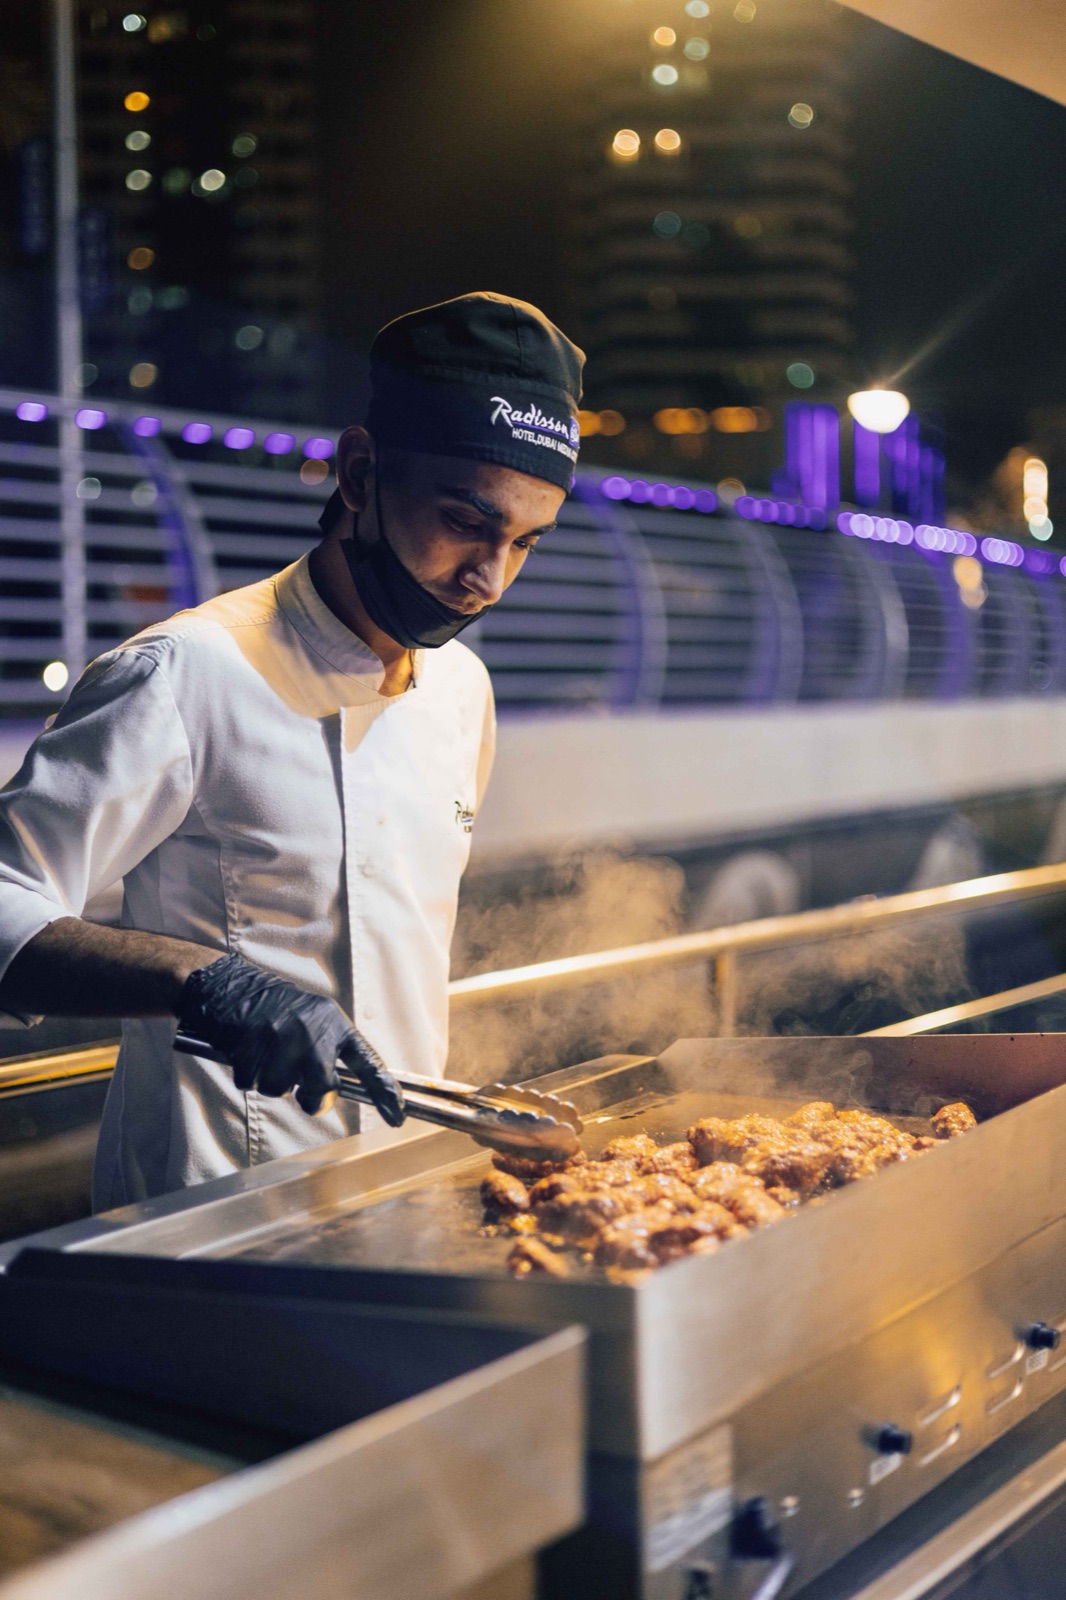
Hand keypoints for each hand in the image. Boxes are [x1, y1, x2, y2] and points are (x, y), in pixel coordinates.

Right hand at [178, 953, 404, 1124]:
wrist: (236, 989)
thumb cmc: (283, 1010)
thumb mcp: (317, 1019)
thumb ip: (331, 1050)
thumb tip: (334, 1090)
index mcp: (333, 1024)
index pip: (367, 1062)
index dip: (385, 1090)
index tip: (398, 1116)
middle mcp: (311, 1032)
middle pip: (322, 1088)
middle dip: (313, 1098)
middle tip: (304, 1091)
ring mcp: (280, 1039)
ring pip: (281, 1090)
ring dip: (273, 1082)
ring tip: (269, 1057)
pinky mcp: (250, 1048)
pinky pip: (252, 1084)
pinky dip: (249, 1076)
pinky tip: (250, 1054)